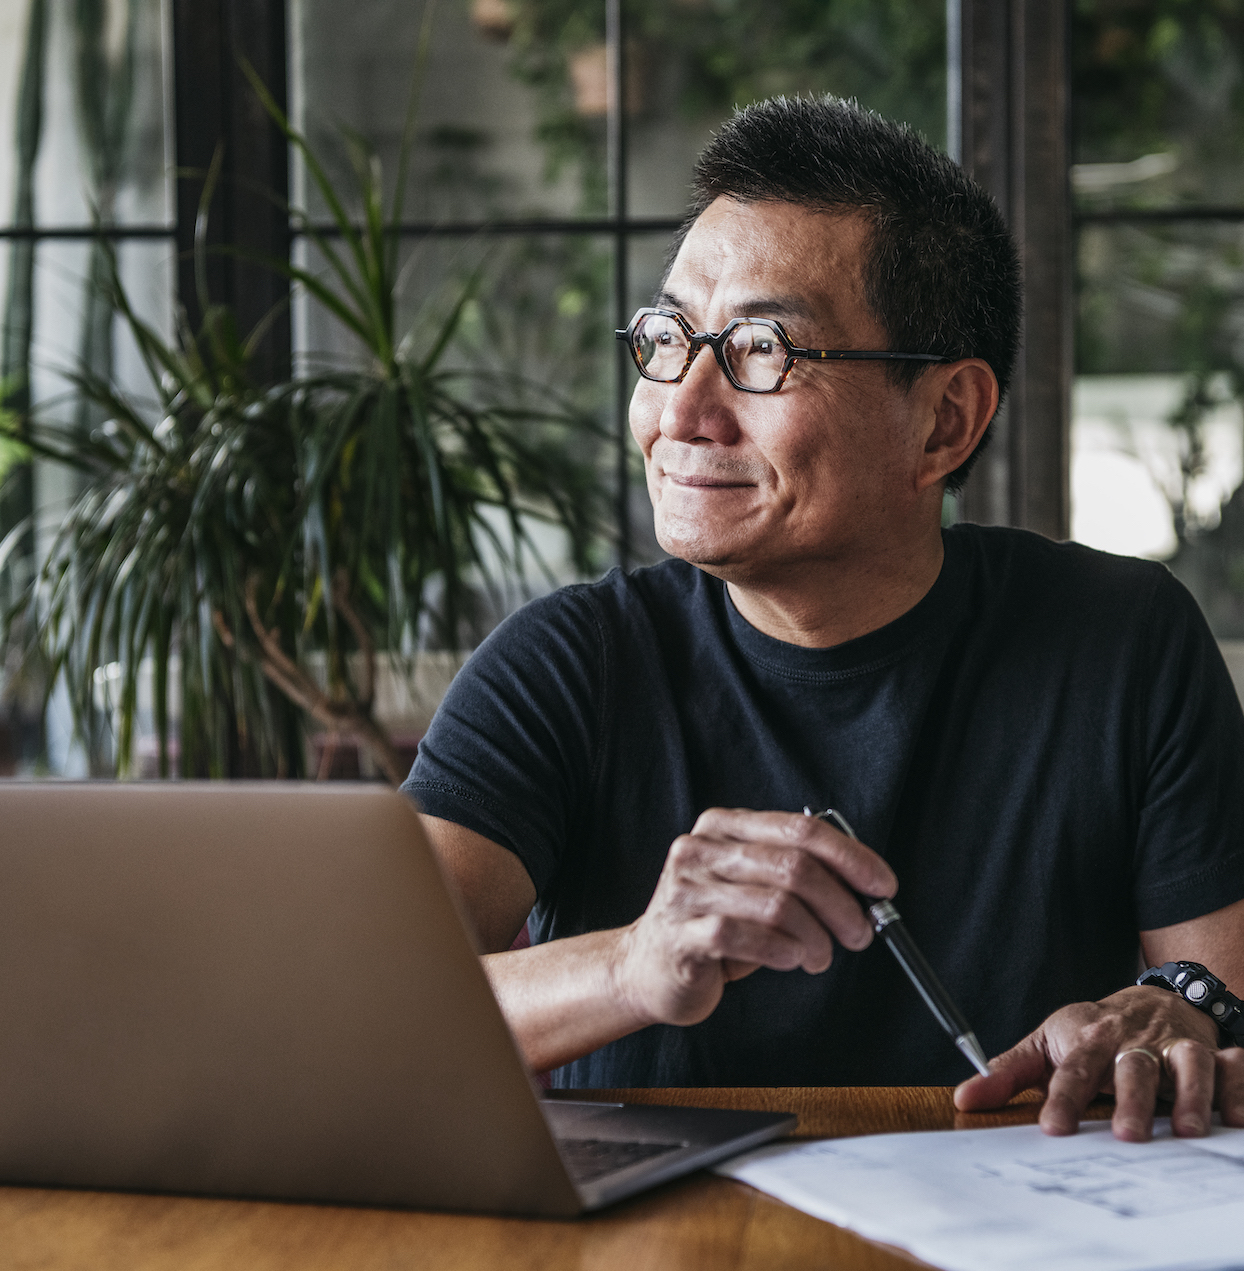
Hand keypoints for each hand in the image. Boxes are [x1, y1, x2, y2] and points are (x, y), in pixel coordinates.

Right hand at [614, 807, 895, 1030]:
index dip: (851, 857)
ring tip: (820, 956)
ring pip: (777, 904)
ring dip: (816, 937)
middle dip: (841, 904)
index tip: (882, 885)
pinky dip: (782, 952)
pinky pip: (746, 938)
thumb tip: (865, 886)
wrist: (648, 966)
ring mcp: (686, 891)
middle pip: (794, 866)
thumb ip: (796, 874)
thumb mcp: (753, 886)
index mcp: (723, 827)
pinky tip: (790, 959)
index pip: (800, 829)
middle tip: (859, 932)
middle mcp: (700, 850)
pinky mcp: (681, 934)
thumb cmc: (713, 926)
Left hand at [954, 985, 1243, 1139]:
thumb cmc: (1091, 1031)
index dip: (1062, 1098)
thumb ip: (1007, 1073)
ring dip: (1189, 1095)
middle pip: (1131, 1067)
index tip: (1053, 1129)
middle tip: (1127, 1137)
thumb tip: (965, 1098)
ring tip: (1187, 1131)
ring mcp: (1175, 1046)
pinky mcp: (1213, 1053)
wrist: (1147, 998)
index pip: (1072, 1069)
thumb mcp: (1045, 1044)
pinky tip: (1236, 1119)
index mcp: (1088, 1039)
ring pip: (1187, 1064)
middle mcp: (1133, 1041)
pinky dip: (1237, 1090)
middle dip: (1130, 1100)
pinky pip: (1233, 1068)